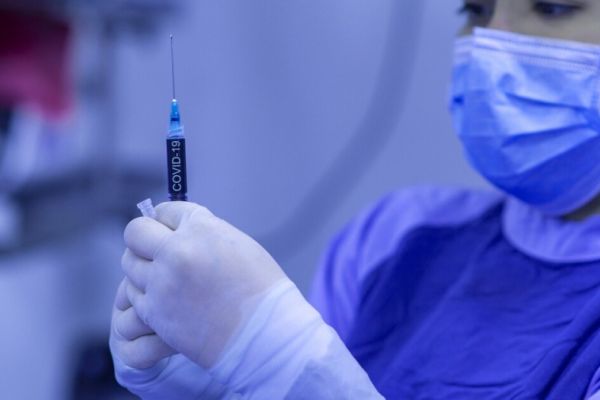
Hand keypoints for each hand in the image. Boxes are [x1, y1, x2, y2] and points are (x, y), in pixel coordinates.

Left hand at [121, 201, 286, 367]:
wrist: (264, 334)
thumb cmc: (260, 289)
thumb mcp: (237, 243)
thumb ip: (203, 232)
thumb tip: (177, 230)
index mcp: (201, 229)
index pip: (166, 211)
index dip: (167, 220)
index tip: (169, 228)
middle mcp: (176, 252)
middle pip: (136, 233)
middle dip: (144, 238)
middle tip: (157, 249)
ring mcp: (162, 283)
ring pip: (129, 264)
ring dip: (143, 267)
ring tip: (166, 277)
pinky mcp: (154, 313)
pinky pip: (133, 294)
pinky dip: (145, 294)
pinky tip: (165, 298)